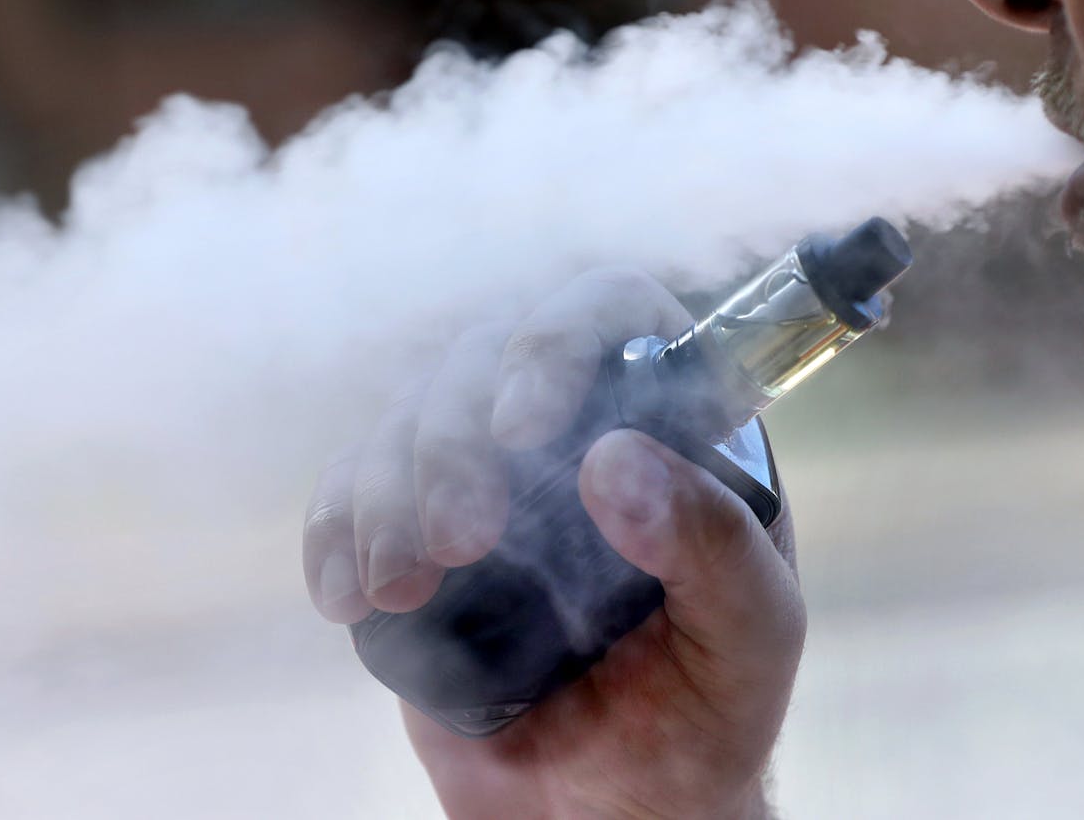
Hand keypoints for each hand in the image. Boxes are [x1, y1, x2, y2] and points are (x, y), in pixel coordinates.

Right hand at [303, 267, 805, 818]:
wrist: (614, 812)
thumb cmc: (705, 716)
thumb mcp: (749, 635)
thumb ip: (713, 545)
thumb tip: (614, 461)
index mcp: (670, 429)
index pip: (609, 313)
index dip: (557, 339)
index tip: (523, 425)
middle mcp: (572, 434)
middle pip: (486, 358)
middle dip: (454, 438)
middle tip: (464, 541)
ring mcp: (487, 483)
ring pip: (408, 419)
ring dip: (387, 489)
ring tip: (403, 587)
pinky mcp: (418, 539)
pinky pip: (352, 495)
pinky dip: (334, 530)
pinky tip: (346, 593)